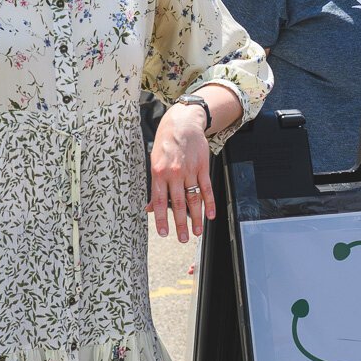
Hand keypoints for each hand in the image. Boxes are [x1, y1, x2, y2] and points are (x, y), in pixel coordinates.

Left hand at [149, 101, 212, 241]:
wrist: (182, 122)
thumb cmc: (165, 143)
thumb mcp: (154, 162)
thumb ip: (154, 186)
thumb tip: (150, 207)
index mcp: (158, 173)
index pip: (160, 201)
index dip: (161, 218)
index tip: (164, 233)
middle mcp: (174, 173)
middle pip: (178, 203)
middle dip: (180, 223)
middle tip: (182, 239)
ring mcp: (190, 170)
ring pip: (193, 198)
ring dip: (196, 217)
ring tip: (196, 232)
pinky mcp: (203, 167)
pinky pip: (206, 188)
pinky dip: (209, 202)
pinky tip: (210, 215)